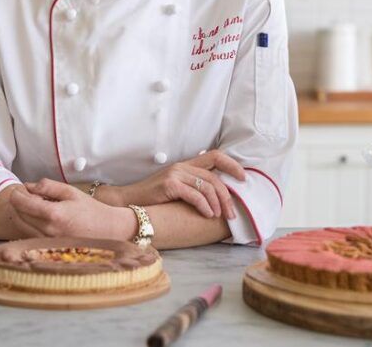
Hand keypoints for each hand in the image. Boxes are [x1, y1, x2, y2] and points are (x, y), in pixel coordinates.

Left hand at [10, 178, 133, 239]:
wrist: (107, 230)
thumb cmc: (90, 210)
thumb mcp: (70, 192)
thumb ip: (48, 186)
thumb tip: (28, 186)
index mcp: (53, 214)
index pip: (22, 203)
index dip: (17, 194)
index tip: (20, 188)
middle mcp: (48, 231)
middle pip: (18, 215)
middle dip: (19, 203)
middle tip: (27, 195)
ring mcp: (47, 242)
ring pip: (22, 226)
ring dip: (22, 214)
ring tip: (34, 205)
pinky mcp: (49, 248)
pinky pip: (30, 235)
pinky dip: (29, 225)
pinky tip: (39, 218)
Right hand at [117, 150, 245, 219]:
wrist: (128, 201)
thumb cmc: (153, 200)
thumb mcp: (175, 189)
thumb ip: (192, 187)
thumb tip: (217, 198)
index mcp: (185, 165)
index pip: (215, 155)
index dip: (232, 165)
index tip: (244, 178)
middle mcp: (182, 167)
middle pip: (215, 176)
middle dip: (227, 195)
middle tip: (233, 212)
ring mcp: (175, 174)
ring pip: (208, 186)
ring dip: (218, 204)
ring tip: (220, 216)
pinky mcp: (170, 185)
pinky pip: (195, 195)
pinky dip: (205, 206)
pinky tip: (207, 215)